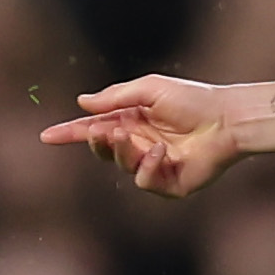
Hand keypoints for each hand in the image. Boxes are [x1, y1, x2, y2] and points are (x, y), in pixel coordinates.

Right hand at [39, 74, 234, 195]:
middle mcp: (141, 145)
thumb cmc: (192, 99)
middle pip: (104, 150)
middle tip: (102, 131)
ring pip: (122, 166)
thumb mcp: (149, 90)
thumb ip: (115, 98)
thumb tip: (82, 103)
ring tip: (134, 137)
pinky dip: (148, 167)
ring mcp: (155, 166)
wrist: (227, 119)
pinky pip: (146, 181)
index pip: (95, 129)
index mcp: (133, 121)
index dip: (71, 133)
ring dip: (122, 152)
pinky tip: (161, 152)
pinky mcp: (170, 184)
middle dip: (98, 141)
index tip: (47, 135)